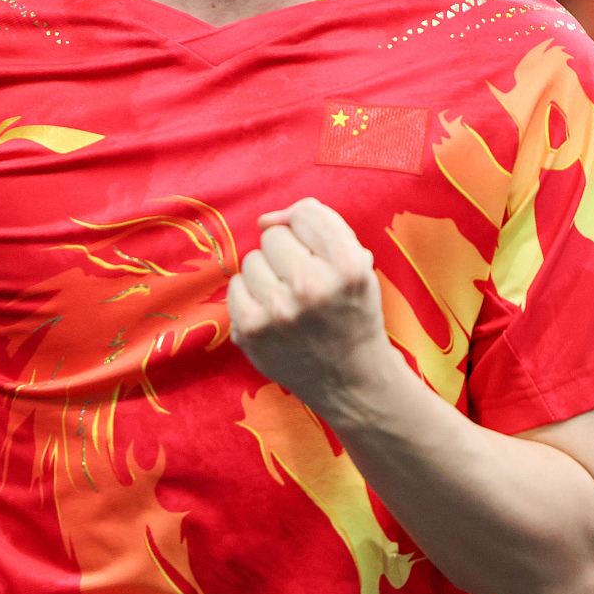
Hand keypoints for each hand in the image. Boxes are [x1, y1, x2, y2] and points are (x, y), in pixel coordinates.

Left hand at [227, 198, 394, 408]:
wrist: (352, 381)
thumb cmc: (353, 315)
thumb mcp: (358, 266)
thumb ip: (321, 228)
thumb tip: (265, 219)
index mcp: (347, 267)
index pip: (307, 213)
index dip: (308, 225)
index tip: (314, 247)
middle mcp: (311, 287)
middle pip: (274, 236)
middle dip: (287, 252)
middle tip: (304, 279)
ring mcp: (278, 312)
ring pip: (252, 259)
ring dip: (268, 274)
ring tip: (288, 298)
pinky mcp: (251, 331)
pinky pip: (234, 286)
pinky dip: (250, 295)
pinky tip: (271, 312)